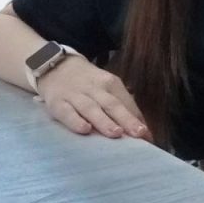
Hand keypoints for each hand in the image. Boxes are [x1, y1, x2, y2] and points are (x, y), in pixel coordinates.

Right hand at [36, 55, 151, 141]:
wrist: (55, 66)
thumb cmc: (87, 84)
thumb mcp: (107, 89)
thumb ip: (124, 108)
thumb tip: (145, 132)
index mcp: (111, 84)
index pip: (127, 102)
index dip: (138, 119)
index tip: (148, 137)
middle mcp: (95, 88)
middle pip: (113, 104)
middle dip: (127, 119)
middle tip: (139, 134)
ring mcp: (75, 95)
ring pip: (92, 109)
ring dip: (105, 121)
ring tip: (116, 133)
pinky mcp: (57, 103)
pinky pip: (67, 112)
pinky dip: (76, 121)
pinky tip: (85, 130)